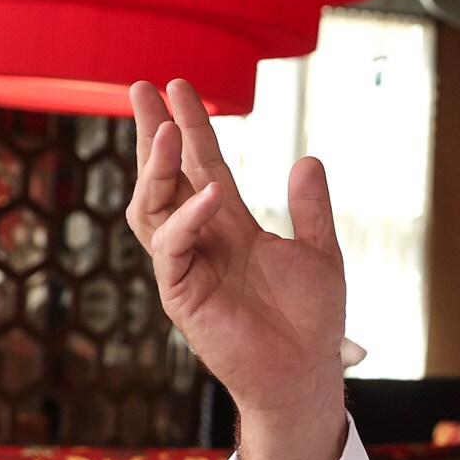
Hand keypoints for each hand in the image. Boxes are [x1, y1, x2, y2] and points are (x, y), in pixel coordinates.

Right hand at [124, 80, 346, 424]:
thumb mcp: (319, 251)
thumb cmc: (310, 321)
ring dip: (155, 167)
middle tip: (141, 87)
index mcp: (229, 228)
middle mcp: (201, 242)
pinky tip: (211, 192)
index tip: (177, 86)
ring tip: (163, 129)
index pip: (201, 166)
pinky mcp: (180, 294)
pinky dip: (189, 218)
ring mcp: (186, 266)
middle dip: (151, 133)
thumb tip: (308, 159)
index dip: (190, 127)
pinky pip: (172, 247)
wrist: (306, 372)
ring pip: (152, 207)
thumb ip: (311, 208)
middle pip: (164, 177)